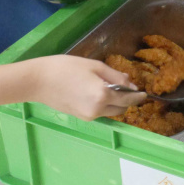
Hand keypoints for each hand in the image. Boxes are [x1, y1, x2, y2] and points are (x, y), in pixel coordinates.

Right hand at [30, 55, 146, 120]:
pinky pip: (100, 112)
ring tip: (109, 87)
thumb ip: (115, 76)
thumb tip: (131, 84)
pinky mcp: (81, 118)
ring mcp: (89, 116)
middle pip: (121, 108)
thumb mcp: (95, 66)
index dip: (138, 96)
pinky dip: (104, 104)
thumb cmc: (66, 67)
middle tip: (126, 87)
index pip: (128, 99)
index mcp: (103, 95)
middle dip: (127, 100)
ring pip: (111, 112)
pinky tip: (97, 92)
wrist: (39, 81)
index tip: (144, 94)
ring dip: (115, 102)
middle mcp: (98, 109)